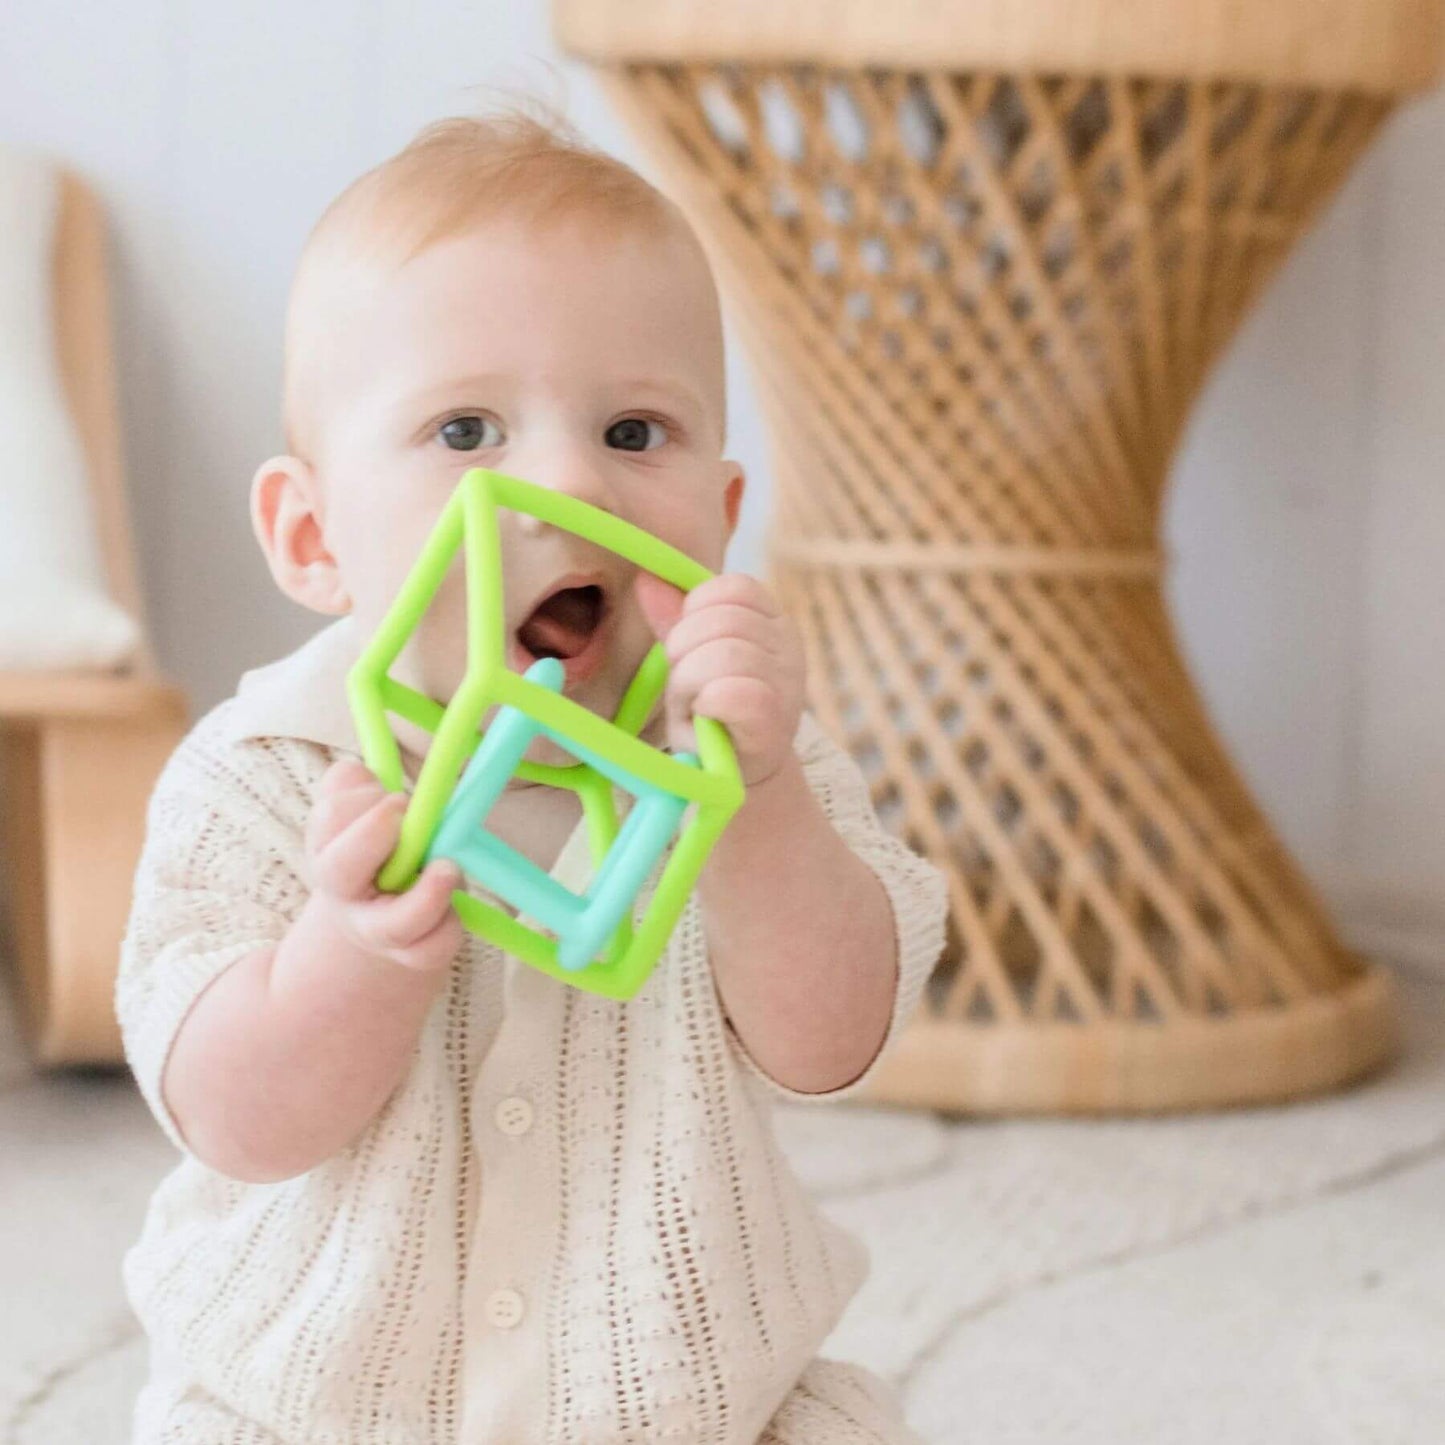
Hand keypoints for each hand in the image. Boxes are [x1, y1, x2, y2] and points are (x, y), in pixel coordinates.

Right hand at [303, 759, 463, 973]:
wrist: (375, 918)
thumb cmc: (377, 852)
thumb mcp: (361, 815)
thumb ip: (353, 787)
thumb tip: (357, 771)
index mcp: (331, 845)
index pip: (330, 818)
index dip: (361, 801)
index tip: (397, 795)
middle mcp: (345, 891)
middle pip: (340, 870)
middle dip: (370, 837)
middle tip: (404, 809)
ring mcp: (376, 929)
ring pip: (392, 926)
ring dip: (425, 896)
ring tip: (447, 867)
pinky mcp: (412, 954)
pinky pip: (430, 949)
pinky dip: (448, 928)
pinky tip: (456, 907)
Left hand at [634, 570, 805, 788]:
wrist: (732, 776)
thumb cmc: (710, 714)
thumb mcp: (690, 660)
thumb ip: (675, 620)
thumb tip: (647, 578)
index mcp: (773, 622)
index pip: (735, 587)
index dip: (697, 611)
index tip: (690, 647)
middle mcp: (789, 647)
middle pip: (725, 618)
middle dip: (684, 649)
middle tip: (685, 684)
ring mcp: (788, 686)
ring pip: (726, 654)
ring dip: (690, 681)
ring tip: (693, 703)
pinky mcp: (776, 724)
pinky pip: (735, 693)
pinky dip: (707, 702)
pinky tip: (706, 715)